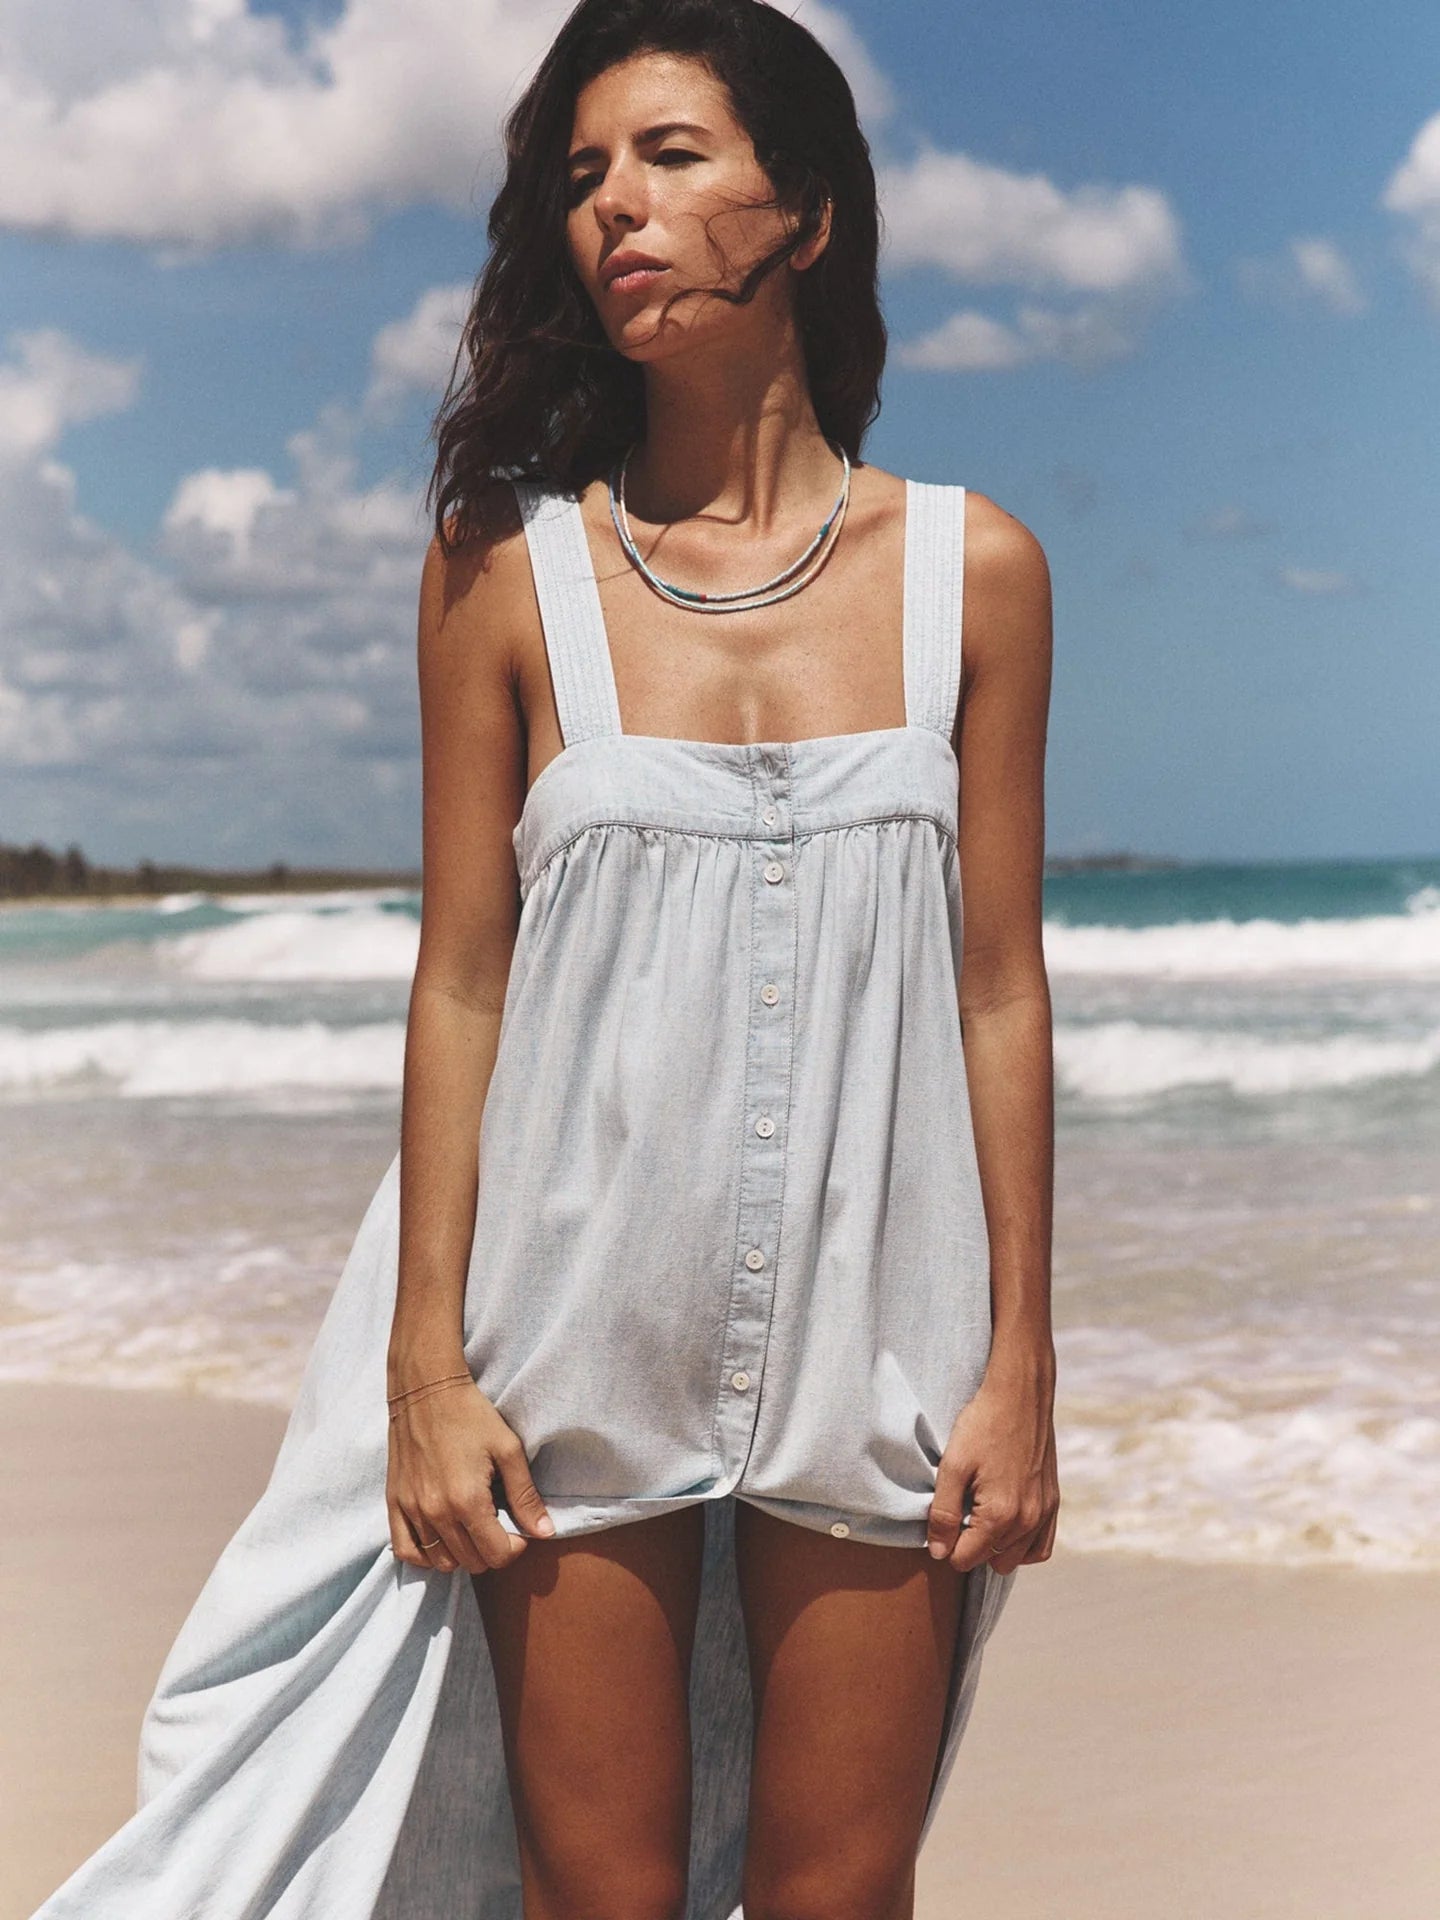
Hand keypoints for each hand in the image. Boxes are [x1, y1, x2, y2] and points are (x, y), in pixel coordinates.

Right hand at [386, 1378, 555, 1573]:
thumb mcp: (508, 1449)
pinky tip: (441, 1540)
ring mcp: (412, 1510)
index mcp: (468, 1500)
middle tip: (498, 1525)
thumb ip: (525, 1495)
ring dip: (461, 1554)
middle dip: (491, 1550)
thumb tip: (545, 1532)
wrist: (426, 1389)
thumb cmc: (471, 1415)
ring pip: (441, 1562)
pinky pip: (406, 1551)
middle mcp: (436, 1512)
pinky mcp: (394, 1502)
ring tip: (472, 1529)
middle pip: (471, 1562)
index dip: (515, 1548)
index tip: (518, 1531)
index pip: (496, 1555)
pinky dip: (425, 1555)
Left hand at [926, 1363, 1058, 1574]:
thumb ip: (943, 1514)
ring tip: (980, 1515)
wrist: (1020, 1394)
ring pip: (1016, 1559)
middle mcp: (1028, 1521)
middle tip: (961, 1513)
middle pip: (991, 1562)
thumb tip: (939, 1553)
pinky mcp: (1053, 1502)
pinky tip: (1005, 1527)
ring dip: (996, 1546)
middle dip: (971, 1546)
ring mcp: (1044, 1512)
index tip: (943, 1519)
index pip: (966, 1559)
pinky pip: (1042, 1547)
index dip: (947, 1545)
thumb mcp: (953, 1466)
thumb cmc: (982, 1424)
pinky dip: (1023, 1545)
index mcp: (1001, 1515)